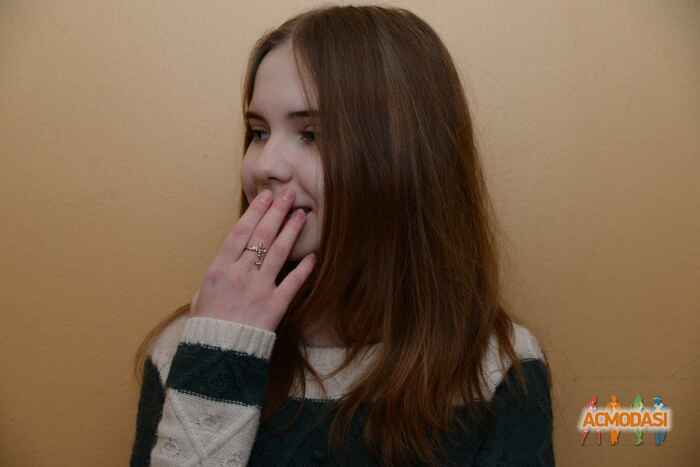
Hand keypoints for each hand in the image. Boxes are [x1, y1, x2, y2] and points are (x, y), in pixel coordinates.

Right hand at [189, 188, 315, 331]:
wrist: (216, 355)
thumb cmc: (205, 328)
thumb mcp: (200, 299)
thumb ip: (214, 280)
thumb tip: (222, 269)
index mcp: (219, 269)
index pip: (240, 232)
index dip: (255, 212)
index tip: (266, 196)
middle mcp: (240, 274)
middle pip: (262, 236)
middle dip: (277, 212)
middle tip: (289, 196)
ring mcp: (259, 288)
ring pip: (279, 252)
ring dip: (291, 231)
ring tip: (302, 214)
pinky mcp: (275, 305)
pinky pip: (293, 282)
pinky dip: (305, 268)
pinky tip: (313, 254)